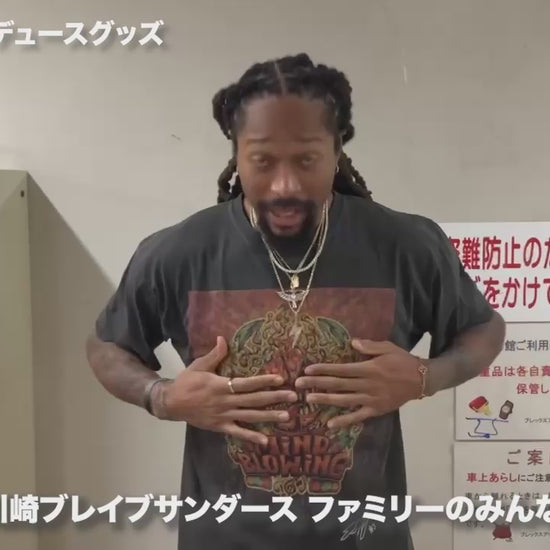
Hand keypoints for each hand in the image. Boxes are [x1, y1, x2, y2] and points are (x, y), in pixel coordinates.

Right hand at [162, 336, 297, 443]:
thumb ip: (214, 354)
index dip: (264, 381)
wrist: (171, 403)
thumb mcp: (199, 365)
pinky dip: (251, 437)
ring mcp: (223, 416)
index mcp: (221, 385)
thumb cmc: (186, 382)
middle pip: (254, 400)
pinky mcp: (220, 427)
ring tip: (286, 416)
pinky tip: (266, 440)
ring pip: (250, 416)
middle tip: (293, 396)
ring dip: (269, 416)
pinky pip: (237, 433)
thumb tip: (223, 338)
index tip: (280, 378)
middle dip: (274, 398)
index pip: (247, 383)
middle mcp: (225, 402)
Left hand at [294, 339, 422, 428]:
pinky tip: (330, 424)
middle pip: (338, 384)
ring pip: (344, 400)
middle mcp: (367, 385)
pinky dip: (344, 421)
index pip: (341, 369)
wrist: (422, 380)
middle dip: (317, 384)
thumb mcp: (388, 347)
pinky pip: (358, 417)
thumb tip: (352, 343)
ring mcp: (371, 399)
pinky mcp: (376, 410)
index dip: (323, 370)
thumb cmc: (403, 361)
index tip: (308, 370)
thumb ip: (369, 346)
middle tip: (298, 384)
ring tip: (308, 399)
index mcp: (368, 368)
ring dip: (325, 400)